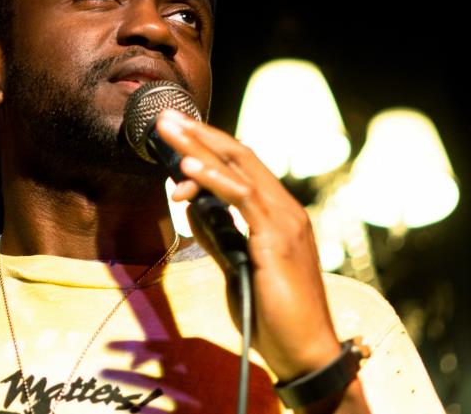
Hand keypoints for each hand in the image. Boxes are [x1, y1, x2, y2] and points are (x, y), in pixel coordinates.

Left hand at [155, 108, 343, 380]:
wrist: (305, 352)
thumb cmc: (274, 316)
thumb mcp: (237, 267)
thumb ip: (218, 235)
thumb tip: (192, 208)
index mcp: (278, 215)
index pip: (241, 167)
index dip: (207, 147)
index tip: (175, 135)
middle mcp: (285, 210)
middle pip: (239, 157)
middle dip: (200, 134)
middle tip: (166, 117)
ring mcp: (284, 221)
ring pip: (239, 168)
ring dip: (200, 147)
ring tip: (170, 129)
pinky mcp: (277, 238)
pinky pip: (243, 197)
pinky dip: (213, 179)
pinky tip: (188, 167)